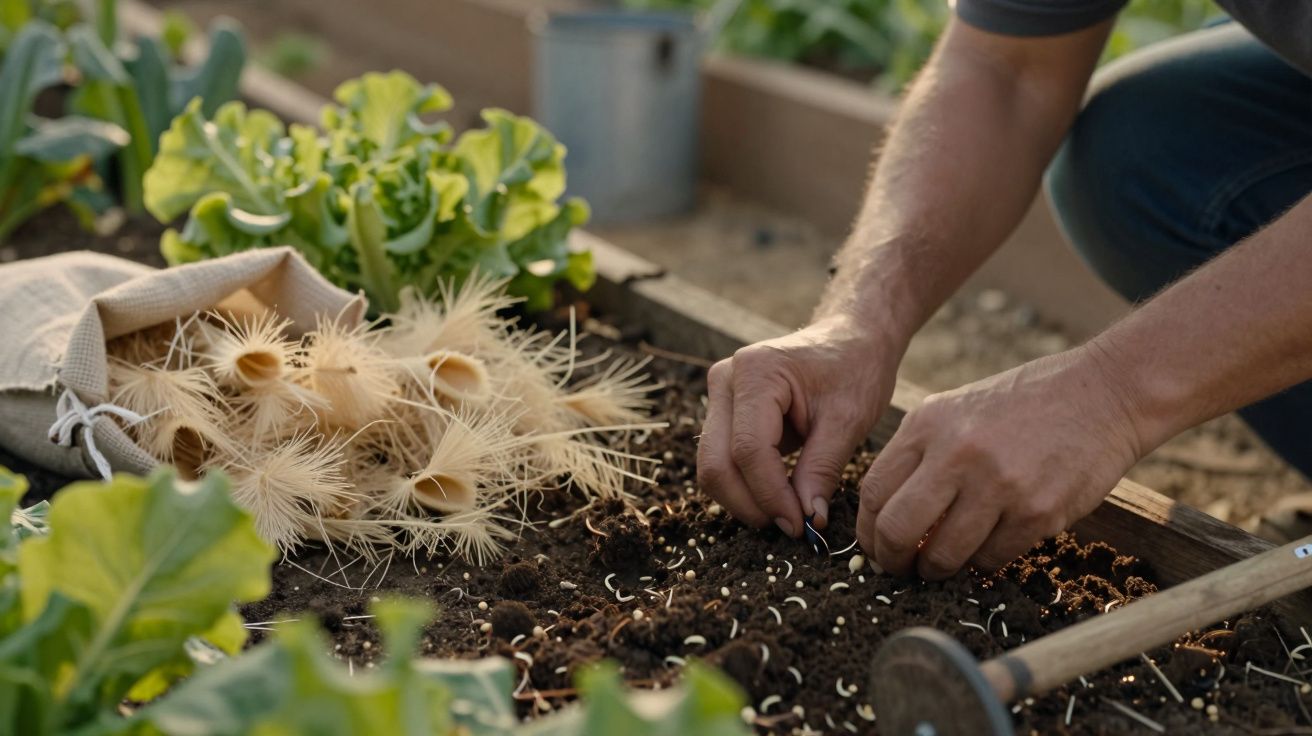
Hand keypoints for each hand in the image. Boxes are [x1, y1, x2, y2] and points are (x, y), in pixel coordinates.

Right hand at [697, 315, 902, 536]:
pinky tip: (779, 497)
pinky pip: (722, 460)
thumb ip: (822, 470)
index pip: (748, 450)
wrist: (849, 339)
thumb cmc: (854, 369)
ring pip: (713, 466)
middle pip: (717, 463)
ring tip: (788, 514)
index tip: (800, 526)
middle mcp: (725, 380)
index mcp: (756, 372)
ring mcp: (719, 395)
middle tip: (791, 527)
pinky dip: (746, 486)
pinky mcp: (723, 411)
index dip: (771, 495)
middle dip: (750, 504)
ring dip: (745, 499)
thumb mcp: (849, 419)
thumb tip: (808, 521)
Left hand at [857, 346, 1145, 578]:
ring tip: (943, 564)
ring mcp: (998, 484)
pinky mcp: (1037, 512)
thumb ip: (920, 456)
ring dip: (937, 569)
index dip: (869, 531)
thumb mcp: (956, 411)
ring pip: (944, 555)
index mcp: (928, 425)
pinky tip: (989, 547)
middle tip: (902, 569)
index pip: (873, 492)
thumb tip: (886, 519)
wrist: (1102, 394)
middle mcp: (957, 453)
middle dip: (893, 561)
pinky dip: (984, 562)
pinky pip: (992, 560)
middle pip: (898, 530)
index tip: (876, 546)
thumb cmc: (1023, 406)